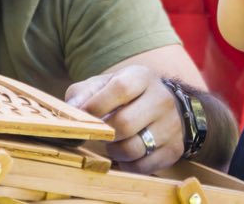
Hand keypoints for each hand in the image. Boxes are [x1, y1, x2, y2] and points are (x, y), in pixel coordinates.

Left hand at [65, 65, 183, 172]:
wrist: (165, 106)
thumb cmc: (127, 96)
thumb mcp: (107, 84)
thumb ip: (84, 93)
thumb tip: (70, 110)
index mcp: (142, 77)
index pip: (120, 89)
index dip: (97, 105)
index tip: (84, 116)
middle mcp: (161, 100)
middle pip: (125, 124)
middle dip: (105, 133)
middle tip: (100, 133)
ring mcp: (171, 126)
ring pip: (133, 148)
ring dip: (114, 151)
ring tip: (113, 143)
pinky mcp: (174, 149)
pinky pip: (143, 167)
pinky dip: (127, 165)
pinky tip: (126, 155)